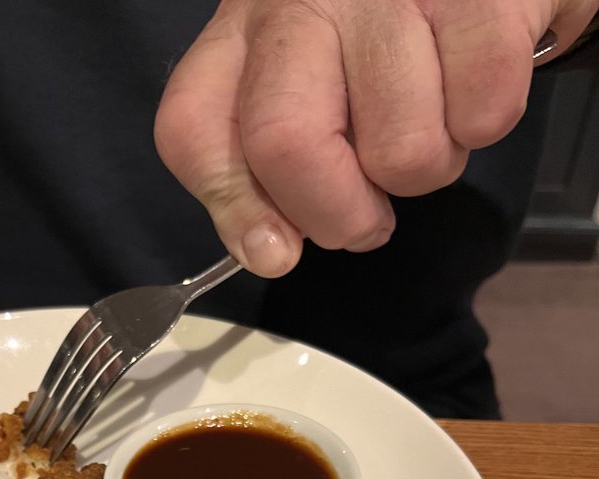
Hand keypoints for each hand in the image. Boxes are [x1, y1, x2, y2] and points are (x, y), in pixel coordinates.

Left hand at [155, 0, 597, 275]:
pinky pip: (482, 116)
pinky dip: (484, 125)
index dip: (236, 210)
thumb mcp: (302, 94)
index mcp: (242, 33)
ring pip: (402, 154)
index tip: (276, 250)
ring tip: (429, 117)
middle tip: (369, 214)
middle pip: (286, 143)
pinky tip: (468, 83)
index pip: (194, 130)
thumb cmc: (377, 43)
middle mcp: (300, 1)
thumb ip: (266, 177)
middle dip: (339, 216)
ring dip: (428, 168)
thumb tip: (270, 254)